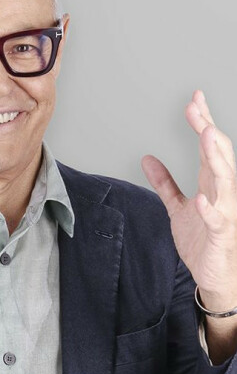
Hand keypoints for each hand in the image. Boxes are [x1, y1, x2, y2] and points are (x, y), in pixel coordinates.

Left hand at [141, 89, 236, 307]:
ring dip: (216, 157)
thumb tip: (147, 158)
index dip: (202, 122)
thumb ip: (165, 183)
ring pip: (225, 180)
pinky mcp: (221, 235)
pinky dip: (210, 208)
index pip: (207, 147)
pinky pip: (218, 219)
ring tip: (207, 134)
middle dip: (208, 131)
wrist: (214, 275)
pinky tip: (201, 198)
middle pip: (217, 156)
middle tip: (196, 108)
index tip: (195, 98)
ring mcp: (225, 212)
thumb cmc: (202, 241)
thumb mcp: (177, 208)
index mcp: (211, 184)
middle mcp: (222, 193)